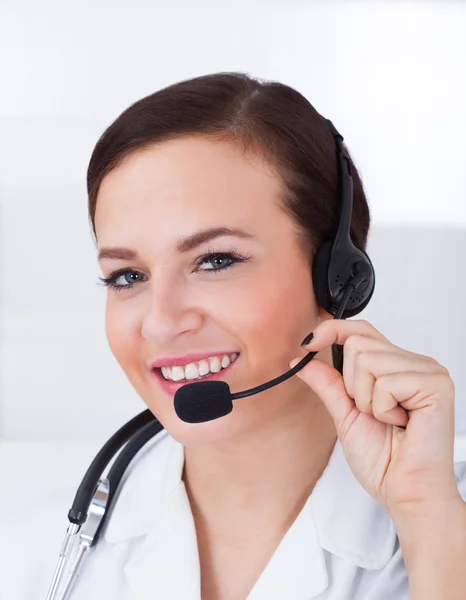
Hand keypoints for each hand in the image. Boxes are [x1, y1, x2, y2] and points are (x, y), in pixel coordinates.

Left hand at [289, 319, 462, 516]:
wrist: (406, 492)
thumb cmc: (385, 461)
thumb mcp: (345, 414)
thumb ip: (327, 383)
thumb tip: (302, 359)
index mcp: (395, 366)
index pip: (361, 330)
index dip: (332, 330)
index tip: (308, 343)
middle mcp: (414, 363)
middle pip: (358, 343)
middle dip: (352, 384)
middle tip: (374, 412)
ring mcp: (428, 371)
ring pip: (368, 359)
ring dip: (367, 399)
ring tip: (389, 419)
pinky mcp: (436, 384)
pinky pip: (386, 381)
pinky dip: (383, 408)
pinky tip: (402, 423)